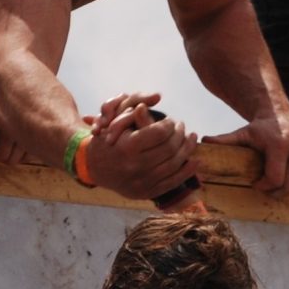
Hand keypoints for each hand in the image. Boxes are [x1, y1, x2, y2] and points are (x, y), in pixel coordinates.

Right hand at [85, 96, 200, 197]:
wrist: (93, 167)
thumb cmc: (107, 141)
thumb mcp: (117, 123)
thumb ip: (138, 112)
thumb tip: (156, 96)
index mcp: (128, 147)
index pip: (160, 132)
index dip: (170, 125)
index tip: (171, 121)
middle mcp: (135, 166)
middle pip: (170, 148)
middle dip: (180, 135)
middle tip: (183, 128)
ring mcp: (142, 181)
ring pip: (174, 164)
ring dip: (187, 150)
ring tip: (192, 138)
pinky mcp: (146, 192)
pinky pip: (172, 182)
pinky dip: (187, 171)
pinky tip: (195, 161)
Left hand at [205, 108, 288, 198]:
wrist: (280, 113)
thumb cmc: (259, 129)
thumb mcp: (241, 134)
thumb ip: (224, 140)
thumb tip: (203, 141)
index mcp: (280, 145)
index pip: (275, 179)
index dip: (264, 187)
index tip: (257, 184)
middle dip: (275, 191)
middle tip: (266, 186)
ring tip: (277, 181)